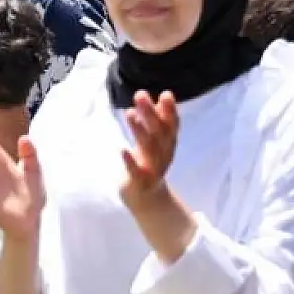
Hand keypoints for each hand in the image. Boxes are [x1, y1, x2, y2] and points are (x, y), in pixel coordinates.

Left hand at [118, 90, 178, 210]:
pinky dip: (130, 161)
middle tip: (140, 95)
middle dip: (150, 114)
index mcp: (167, 144)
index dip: (170, 111)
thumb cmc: (149, 162)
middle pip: (158, 133)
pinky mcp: (139, 182)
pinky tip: (121, 149)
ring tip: (130, 113)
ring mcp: (152, 169)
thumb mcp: (156, 141)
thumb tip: (166, 95)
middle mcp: (163, 155)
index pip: (171, 126)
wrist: (147, 199)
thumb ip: (159, 120)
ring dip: (140, 131)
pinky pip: (135, 171)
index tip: (166, 94)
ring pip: (148, 149)